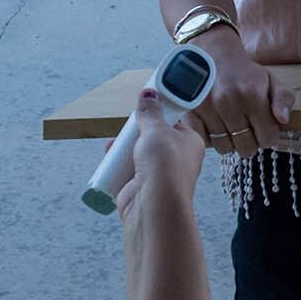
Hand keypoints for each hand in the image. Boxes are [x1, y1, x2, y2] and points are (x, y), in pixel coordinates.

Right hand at [120, 86, 207, 209]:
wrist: (154, 205)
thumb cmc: (165, 164)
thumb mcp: (157, 130)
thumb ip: (150, 112)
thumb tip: (148, 94)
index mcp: (190, 143)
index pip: (175, 121)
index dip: (160, 112)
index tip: (145, 103)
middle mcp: (176, 159)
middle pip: (153, 137)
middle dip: (137, 131)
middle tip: (128, 125)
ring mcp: (158, 174)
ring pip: (138, 153)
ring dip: (125, 147)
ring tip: (115, 142)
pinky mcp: (140, 186)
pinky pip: (127, 169)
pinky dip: (117, 162)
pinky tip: (109, 155)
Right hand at [182, 33, 288, 158]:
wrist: (213, 54)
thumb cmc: (244, 72)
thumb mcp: (271, 80)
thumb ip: (284, 99)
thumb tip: (283, 120)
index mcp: (252, 95)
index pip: (268, 138)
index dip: (269, 137)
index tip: (266, 130)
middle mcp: (229, 102)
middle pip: (246, 148)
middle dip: (251, 142)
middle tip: (249, 130)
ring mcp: (208, 108)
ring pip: (225, 148)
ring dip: (231, 142)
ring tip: (232, 127)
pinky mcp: (191, 111)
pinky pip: (205, 142)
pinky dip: (211, 139)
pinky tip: (217, 128)